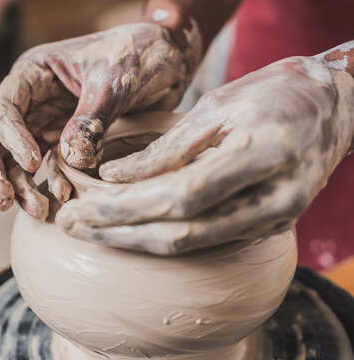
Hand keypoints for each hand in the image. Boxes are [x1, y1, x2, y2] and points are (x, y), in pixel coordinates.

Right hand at [0, 21, 201, 219]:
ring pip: (16, 160)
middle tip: (3, 200)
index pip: (4, 108)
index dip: (11, 139)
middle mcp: (34, 101)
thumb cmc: (137, 55)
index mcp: (35, 74)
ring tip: (39, 211)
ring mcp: (48, 124)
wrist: (167, 61)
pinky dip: (50, 186)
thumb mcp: (114, 81)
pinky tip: (60, 201)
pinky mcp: (67, 143)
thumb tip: (72, 159)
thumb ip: (91, 119)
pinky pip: (49, 169)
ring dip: (21, 187)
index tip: (33, 163)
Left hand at [56, 50, 353, 253]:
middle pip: (181, 233)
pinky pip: (205, 240)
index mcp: (262, 157)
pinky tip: (127, 229)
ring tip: (88, 231)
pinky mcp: (265, 226)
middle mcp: (272, 200)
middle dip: (119, 233)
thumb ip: (169, 147)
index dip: (127, 206)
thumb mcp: (219, 104)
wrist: (335, 107)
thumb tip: (115, 175)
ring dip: (134, 241)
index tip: (82, 205)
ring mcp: (272, 220)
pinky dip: (161, 236)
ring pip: (191, 245)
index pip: (181, 196)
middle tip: (70, 226)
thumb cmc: (276, 94)